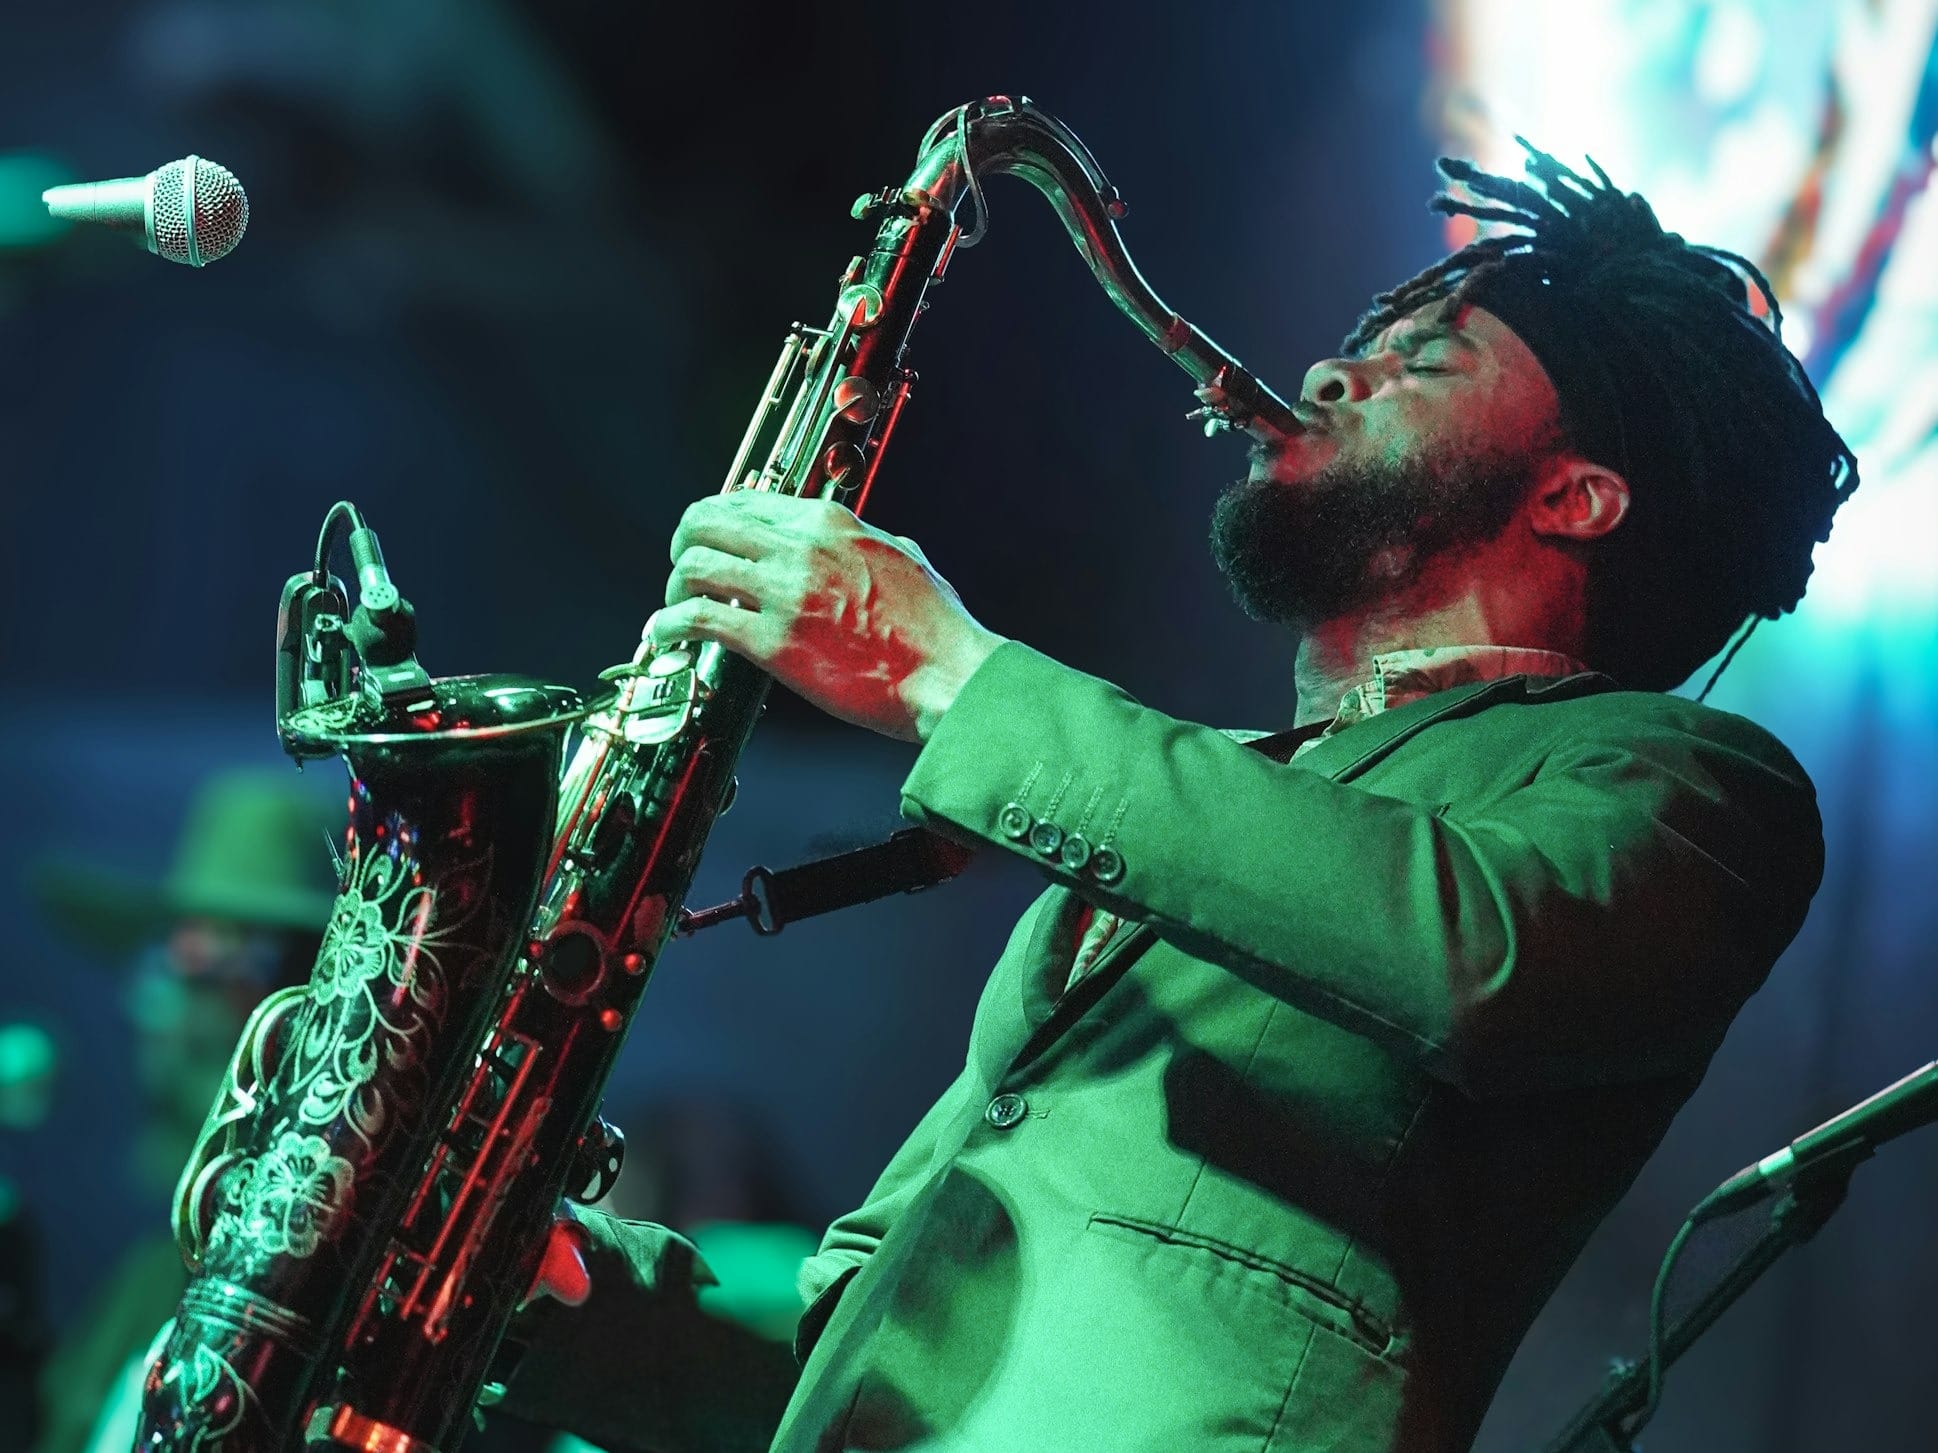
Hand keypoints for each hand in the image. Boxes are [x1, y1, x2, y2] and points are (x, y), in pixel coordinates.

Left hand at [645, 492, 1004, 741]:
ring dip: (675, 587)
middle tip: (682, 566)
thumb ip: (878, 545)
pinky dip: (671, 626)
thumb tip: (877, 544)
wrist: (950, 676)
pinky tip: (668, 635)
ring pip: (694, 566)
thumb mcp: (908, 562)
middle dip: (685, 544)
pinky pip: (699, 620)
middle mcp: (802, 548)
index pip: (748, 501)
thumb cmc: (937, 630)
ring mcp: (786, 593)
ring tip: (675, 606)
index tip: (708, 537)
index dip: (716, 518)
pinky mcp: (775, 642)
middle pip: (707, 522)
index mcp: (831, 523)